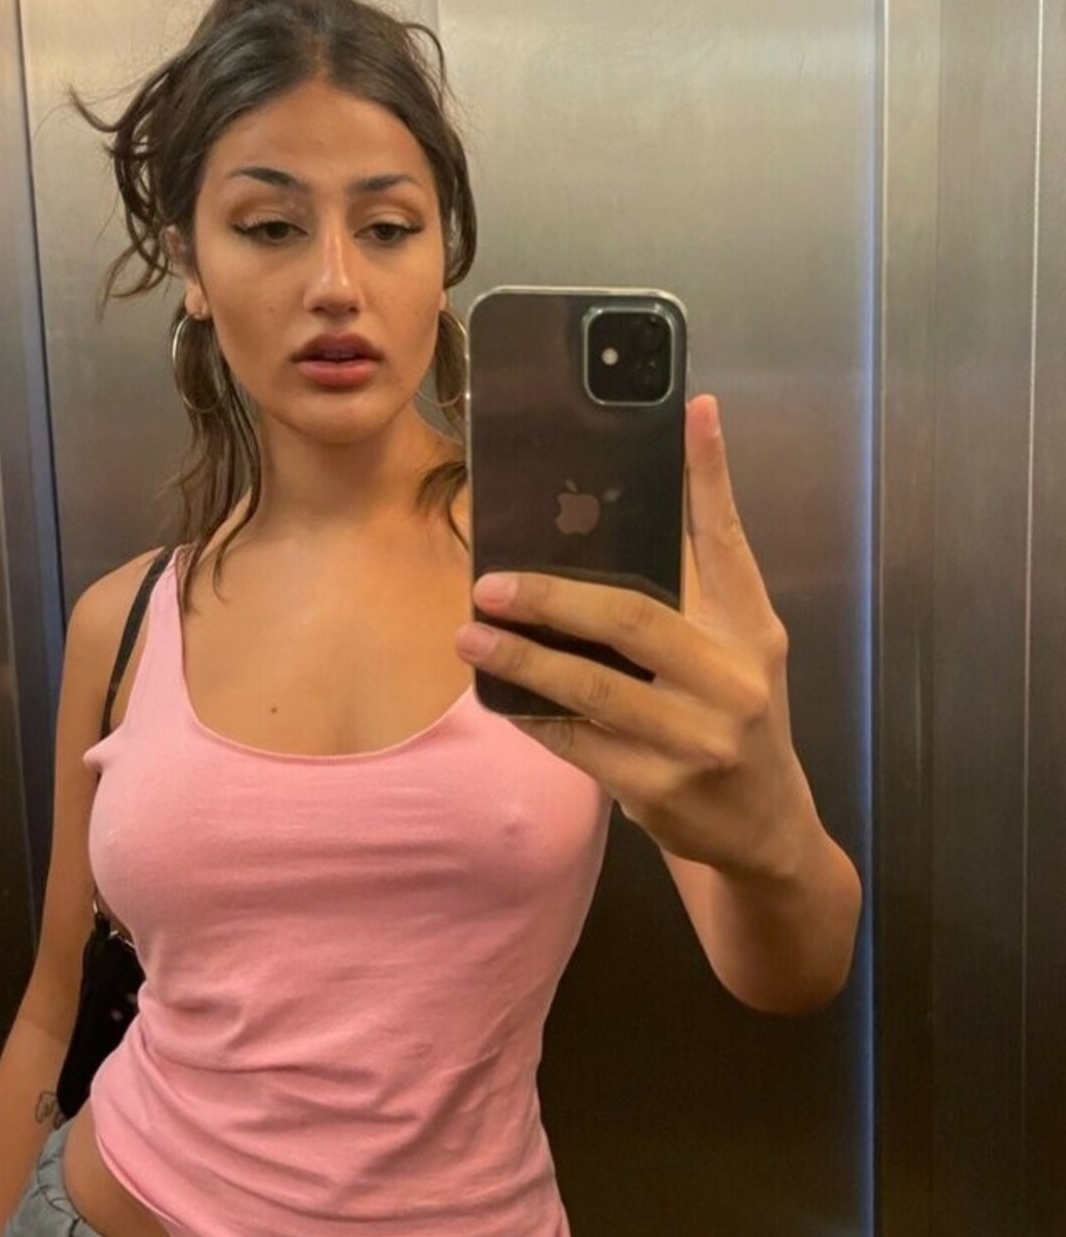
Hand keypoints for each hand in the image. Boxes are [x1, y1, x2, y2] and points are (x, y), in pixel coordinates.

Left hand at [454, 395, 816, 880]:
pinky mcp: (659, 787)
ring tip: (469, 633)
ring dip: (522, 659)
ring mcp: (697, 739)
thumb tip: (633, 504)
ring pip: (592, 690)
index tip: (692, 411)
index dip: (710, 475)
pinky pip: (577, 743)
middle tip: (491, 582)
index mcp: (752, 629)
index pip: (727, 541)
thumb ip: (696, 584)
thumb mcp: (740, 646)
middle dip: (553, 598)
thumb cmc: (737, 714)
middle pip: (632, 621)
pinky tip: (498, 693)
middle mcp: (733, 679)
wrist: (765, 825)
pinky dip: (533, 714)